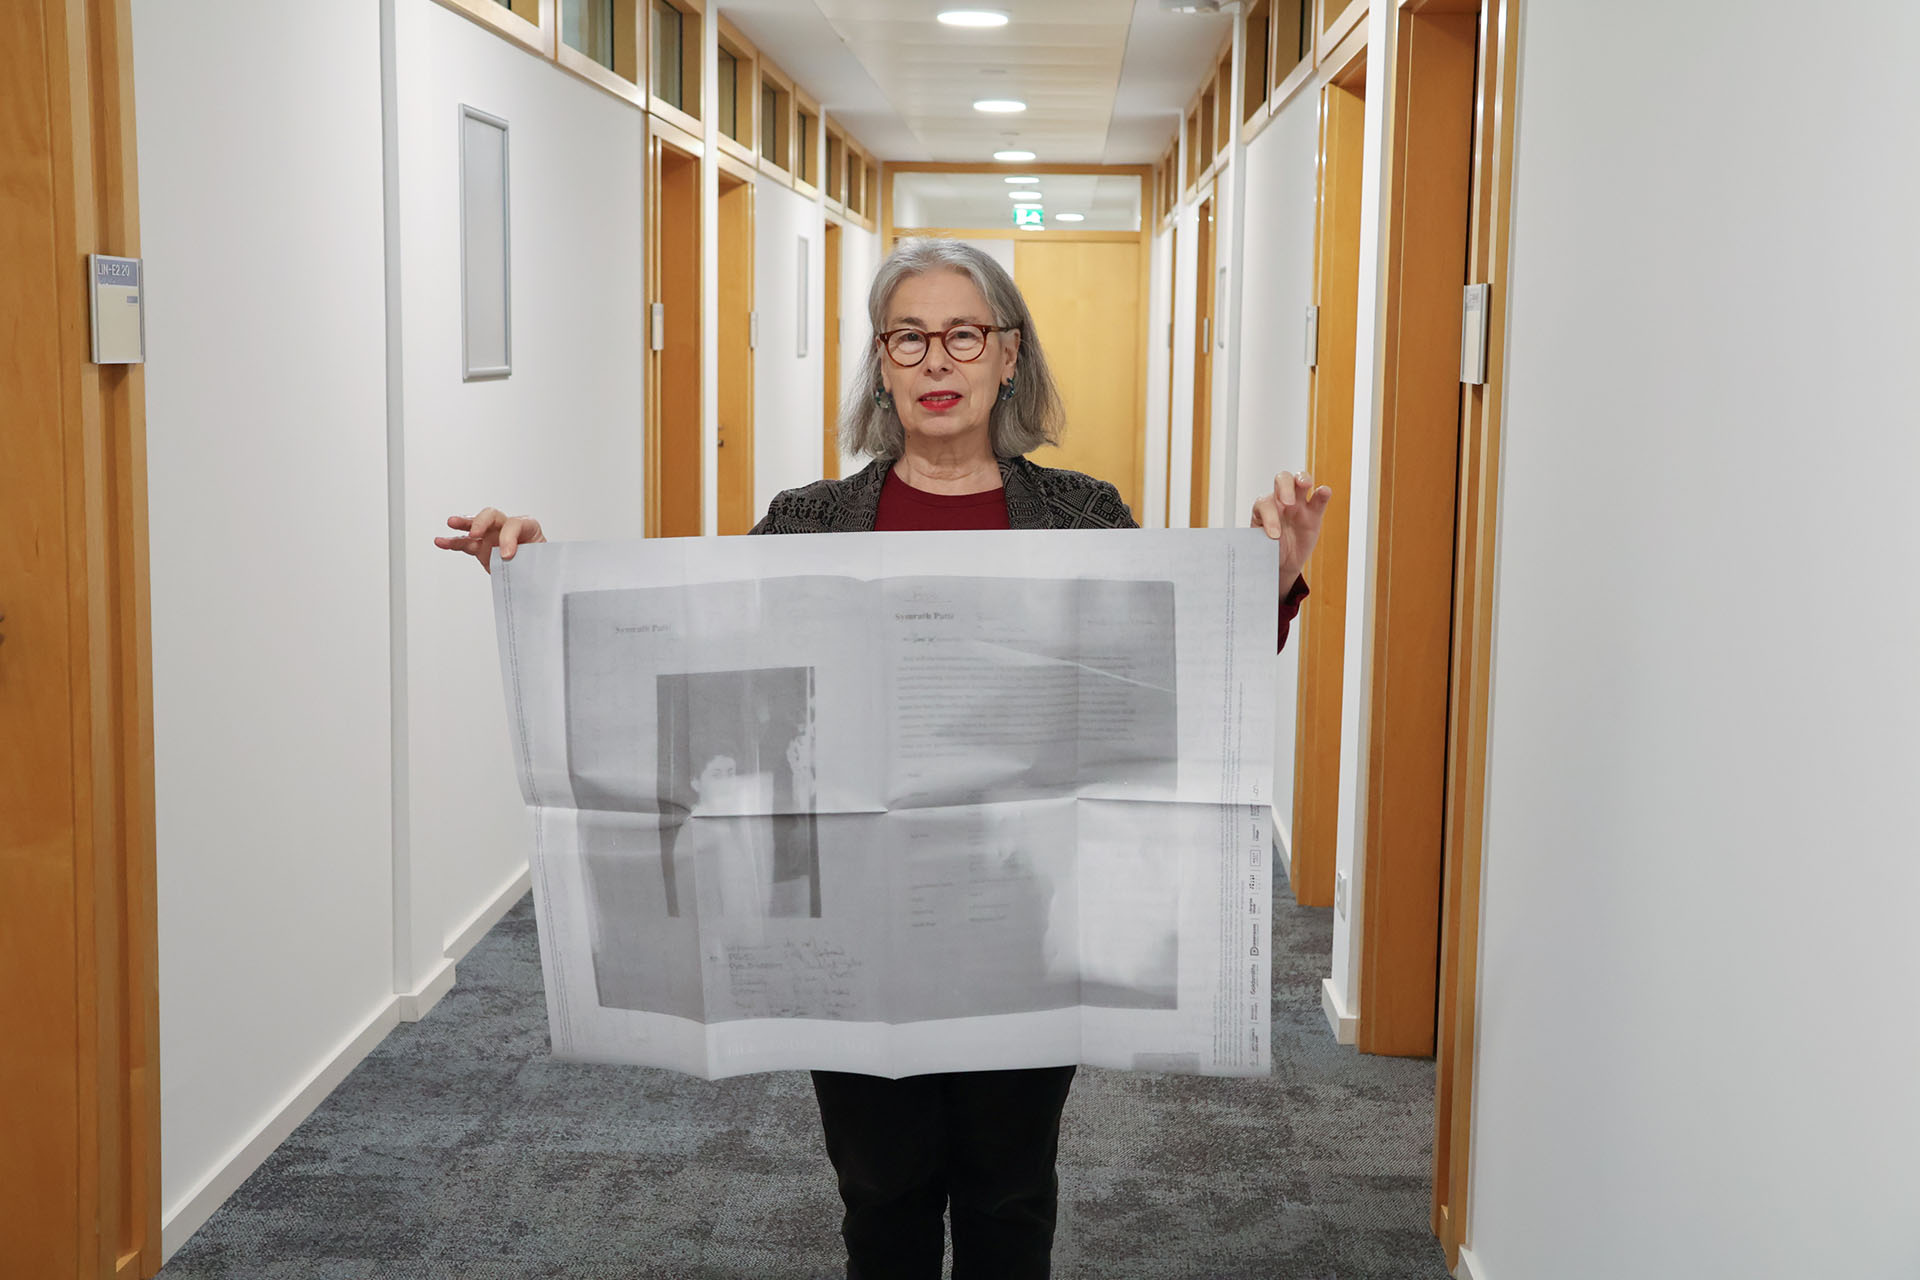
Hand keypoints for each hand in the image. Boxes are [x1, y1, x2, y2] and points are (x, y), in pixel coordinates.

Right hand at [434, 507, 545, 574]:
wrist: (537, 574)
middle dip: (482, 522)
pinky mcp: (482, 548)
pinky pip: (466, 543)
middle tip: (477, 533)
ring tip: (451, 523)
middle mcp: (508, 528)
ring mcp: (493, 537)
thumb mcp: (544, 563)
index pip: (515, 524)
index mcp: (528, 528)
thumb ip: (536, 563)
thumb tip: (528, 570)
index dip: (509, 538)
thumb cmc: (542, 564)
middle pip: (493, 516)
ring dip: (463, 524)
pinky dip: (453, 542)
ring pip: (475, 526)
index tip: (507, 555)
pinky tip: (441, 541)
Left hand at [1250, 470, 1332, 585]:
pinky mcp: (1314, 512)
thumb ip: (1259, 542)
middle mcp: (1280, 500)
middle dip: (1285, 488)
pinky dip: (1323, 492)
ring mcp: (1298, 504)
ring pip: (1300, 480)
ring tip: (1305, 485)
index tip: (1274, 536)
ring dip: (1303, 479)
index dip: (1270, 518)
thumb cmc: (1268, 549)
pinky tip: (1324, 492)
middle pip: (1282, 479)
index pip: (1265, 504)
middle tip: (1288, 503)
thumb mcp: (1259, 546)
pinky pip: (1319, 498)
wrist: (1282, 560)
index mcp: (1263, 507)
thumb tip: (1254, 547)